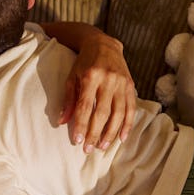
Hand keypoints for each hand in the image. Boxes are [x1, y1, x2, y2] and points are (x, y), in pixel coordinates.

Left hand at [61, 29, 134, 151]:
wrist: (104, 45)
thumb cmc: (84, 63)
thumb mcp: (72, 77)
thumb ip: (69, 99)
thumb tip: (62, 122)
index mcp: (91, 77)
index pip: (85, 106)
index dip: (81, 125)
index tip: (77, 141)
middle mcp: (108, 80)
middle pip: (102, 113)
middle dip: (95, 133)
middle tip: (88, 149)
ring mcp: (122, 83)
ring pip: (118, 113)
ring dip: (110, 133)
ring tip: (102, 146)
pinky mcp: (131, 86)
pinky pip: (131, 109)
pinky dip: (127, 125)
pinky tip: (121, 138)